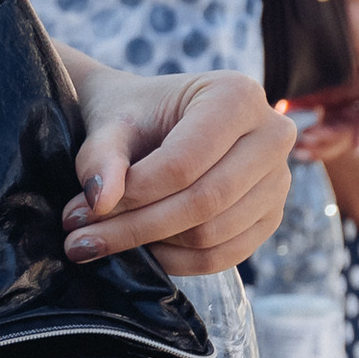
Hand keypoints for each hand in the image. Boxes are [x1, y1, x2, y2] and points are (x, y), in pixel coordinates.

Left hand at [64, 66, 292, 271]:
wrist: (155, 121)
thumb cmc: (134, 114)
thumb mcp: (110, 123)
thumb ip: (100, 156)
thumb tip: (99, 201)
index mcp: (237, 95)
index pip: (184, 162)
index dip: (133, 193)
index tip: (79, 211)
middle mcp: (273, 134)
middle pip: (205, 201)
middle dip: (136, 227)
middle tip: (78, 240)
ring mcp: (279, 180)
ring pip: (213, 234)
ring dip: (150, 247)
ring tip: (98, 242)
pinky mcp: (270, 216)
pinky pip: (225, 255)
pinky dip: (176, 262)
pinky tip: (138, 252)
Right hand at [286, 0, 358, 160]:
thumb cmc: (312, 24)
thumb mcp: (300, 63)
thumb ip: (291, 86)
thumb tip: (270, 110)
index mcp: (328, 95)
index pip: (322, 128)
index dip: (310, 142)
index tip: (292, 150)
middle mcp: (347, 96)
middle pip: (337, 131)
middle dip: (320, 144)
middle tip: (301, 150)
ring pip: (352, 124)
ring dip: (336, 138)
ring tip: (314, 142)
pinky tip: (358, 147)